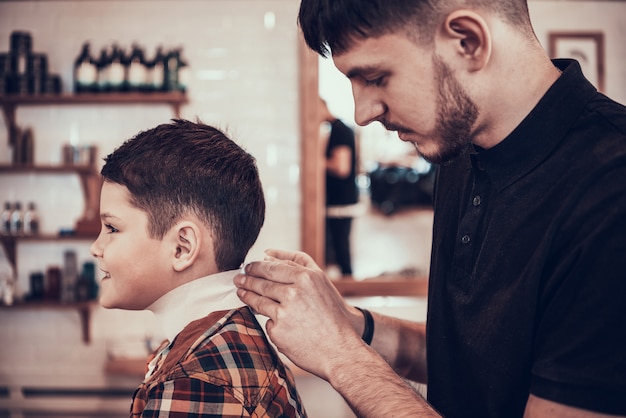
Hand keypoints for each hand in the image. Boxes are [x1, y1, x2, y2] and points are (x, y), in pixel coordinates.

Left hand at [234, 249, 362, 379]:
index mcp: (306, 278)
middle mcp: (294, 293)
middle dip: (247, 280)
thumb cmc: (332, 314)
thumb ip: (296, 264)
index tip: (248, 267)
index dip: (256, 267)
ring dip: (247, 296)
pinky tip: (272, 321)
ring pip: (259, 302)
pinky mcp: (278, 332)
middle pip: (262, 283)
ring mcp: (284, 313)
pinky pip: (267, 323)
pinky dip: (270, 321)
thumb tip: (267, 254)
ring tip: (241, 293)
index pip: (272, 268)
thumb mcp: (320, 282)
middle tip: (238, 278)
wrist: (339, 349)